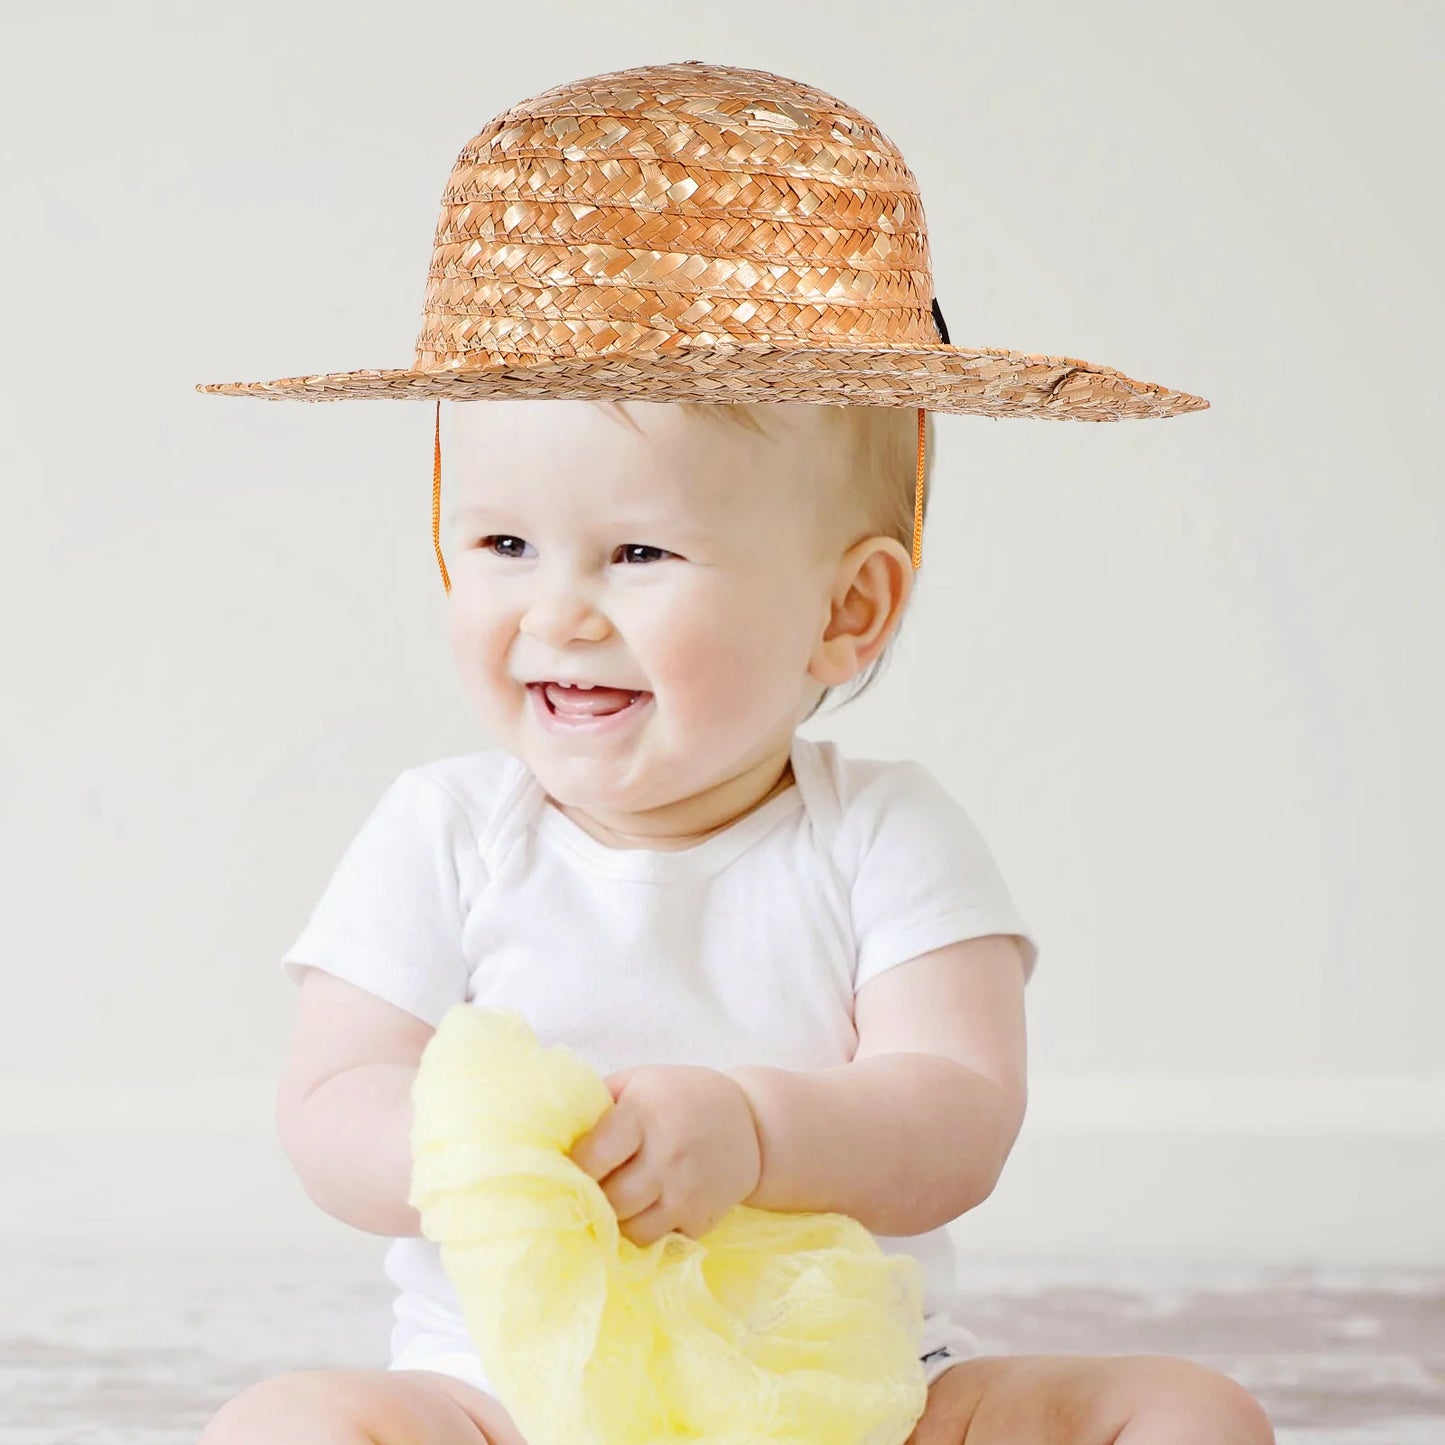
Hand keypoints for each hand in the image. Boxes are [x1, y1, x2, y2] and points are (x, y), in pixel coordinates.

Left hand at [567, 1064, 761, 1248]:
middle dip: (593, 1198)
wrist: (754, 1124)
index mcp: (644, 1115)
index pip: (592, 1157)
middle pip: (609, 1200)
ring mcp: (687, 1192)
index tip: (566, 1167)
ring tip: (617, 1199)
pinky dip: (647, 1230)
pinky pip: (659, 1242)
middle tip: (589, 1189)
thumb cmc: (681, 1097)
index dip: (573, 1167)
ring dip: (617, 1219)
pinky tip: (649, 1208)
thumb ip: (597, 1103)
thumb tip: (549, 1130)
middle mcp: (667, 1156)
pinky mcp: (702, 1220)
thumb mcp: (640, 1081)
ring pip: (630, 1230)